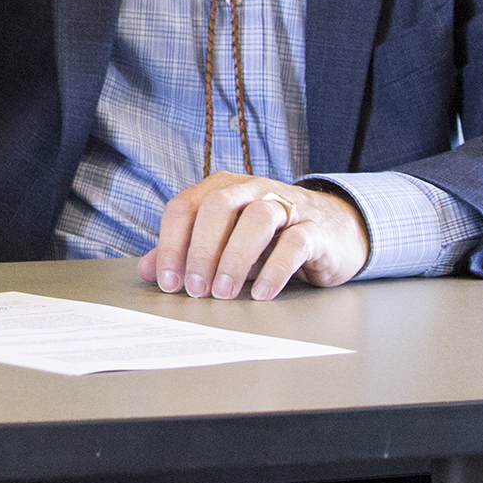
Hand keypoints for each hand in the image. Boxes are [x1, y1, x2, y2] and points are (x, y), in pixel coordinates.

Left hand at [139, 174, 369, 300]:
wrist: (334, 232)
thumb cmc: (270, 238)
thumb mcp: (225, 243)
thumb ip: (187, 252)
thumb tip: (148, 270)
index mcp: (221, 189)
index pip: (185, 207)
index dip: (171, 244)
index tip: (168, 281)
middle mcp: (251, 189)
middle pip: (217, 207)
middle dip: (201, 250)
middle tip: (194, 288)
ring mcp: (286, 205)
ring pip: (257, 219)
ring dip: (235, 258)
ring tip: (223, 293)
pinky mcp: (315, 228)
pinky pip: (294, 242)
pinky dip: (275, 269)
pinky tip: (261, 293)